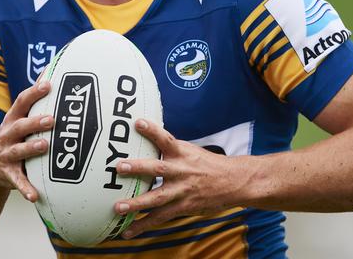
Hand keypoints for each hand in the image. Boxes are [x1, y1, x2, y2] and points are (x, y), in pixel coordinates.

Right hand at [0, 81, 53, 201]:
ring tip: (44, 146)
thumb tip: (48, 73)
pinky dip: (26, 189)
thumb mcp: (17, 120)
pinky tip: (35, 195)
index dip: (33, 92)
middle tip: (51, 119)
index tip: (48, 83)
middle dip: (34, 122)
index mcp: (12, 121)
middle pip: (19, 126)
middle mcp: (6, 136)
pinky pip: (17, 183)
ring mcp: (5, 156)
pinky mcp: (6, 176)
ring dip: (30, 149)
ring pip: (17, 152)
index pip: (20, 103)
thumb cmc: (11, 139)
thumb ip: (32, 101)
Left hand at [114, 119, 245, 238]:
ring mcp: (182, 191)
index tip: (137, 122)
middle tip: (120, 167)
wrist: (234, 182)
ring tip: (118, 207)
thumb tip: (147, 139)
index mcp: (183, 153)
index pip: (166, 139)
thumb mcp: (191, 151)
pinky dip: (143, 224)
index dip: (152, 130)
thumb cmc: (208, 164)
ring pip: (157, 198)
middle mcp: (181, 171)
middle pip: (158, 169)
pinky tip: (128, 231)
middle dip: (138, 168)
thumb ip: (170, 149)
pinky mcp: (183, 207)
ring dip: (136, 203)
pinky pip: (161, 218)